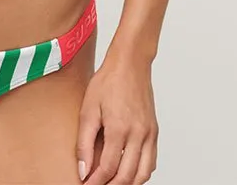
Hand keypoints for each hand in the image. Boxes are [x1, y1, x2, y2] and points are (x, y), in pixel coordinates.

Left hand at [76, 49, 157, 183]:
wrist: (130, 63)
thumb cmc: (108, 81)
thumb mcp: (88, 109)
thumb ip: (84, 142)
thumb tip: (83, 170)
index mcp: (120, 128)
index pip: (108, 169)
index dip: (96, 182)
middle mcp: (138, 134)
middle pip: (127, 177)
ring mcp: (149, 134)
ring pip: (143, 174)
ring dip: (128, 184)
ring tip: (111, 183)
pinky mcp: (154, 131)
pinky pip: (151, 162)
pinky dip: (140, 173)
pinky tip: (128, 172)